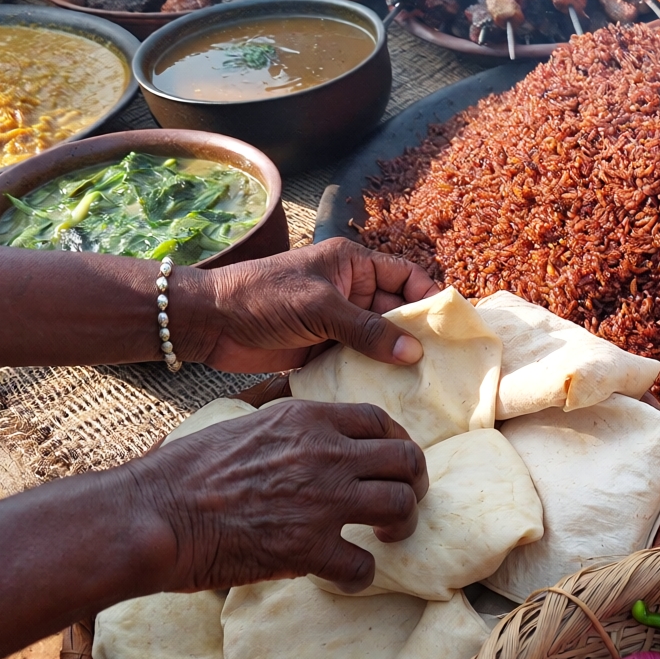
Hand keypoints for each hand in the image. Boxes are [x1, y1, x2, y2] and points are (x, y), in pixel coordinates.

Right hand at [134, 400, 427, 594]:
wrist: (155, 514)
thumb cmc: (186, 472)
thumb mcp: (245, 424)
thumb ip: (287, 426)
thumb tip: (309, 431)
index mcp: (307, 420)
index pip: (379, 422)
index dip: (397, 443)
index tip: (394, 463)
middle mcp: (325, 454)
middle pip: (404, 461)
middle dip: (414, 482)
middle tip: (404, 502)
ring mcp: (322, 500)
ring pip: (400, 506)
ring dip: (402, 525)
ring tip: (386, 538)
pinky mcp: (308, 548)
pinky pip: (362, 566)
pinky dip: (360, 576)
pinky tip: (346, 576)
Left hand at [182, 237, 438, 373]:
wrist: (209, 322)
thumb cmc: (263, 298)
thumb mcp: (320, 308)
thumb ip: (368, 330)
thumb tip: (414, 352)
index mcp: (353, 266)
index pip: (406, 276)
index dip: (429, 298)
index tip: (450, 326)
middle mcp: (351, 291)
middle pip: (397, 311)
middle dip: (418, 334)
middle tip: (444, 363)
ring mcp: (337, 322)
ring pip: (380, 339)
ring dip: (397, 358)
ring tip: (425, 383)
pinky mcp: (323, 349)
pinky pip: (359, 360)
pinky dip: (373, 374)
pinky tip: (391, 393)